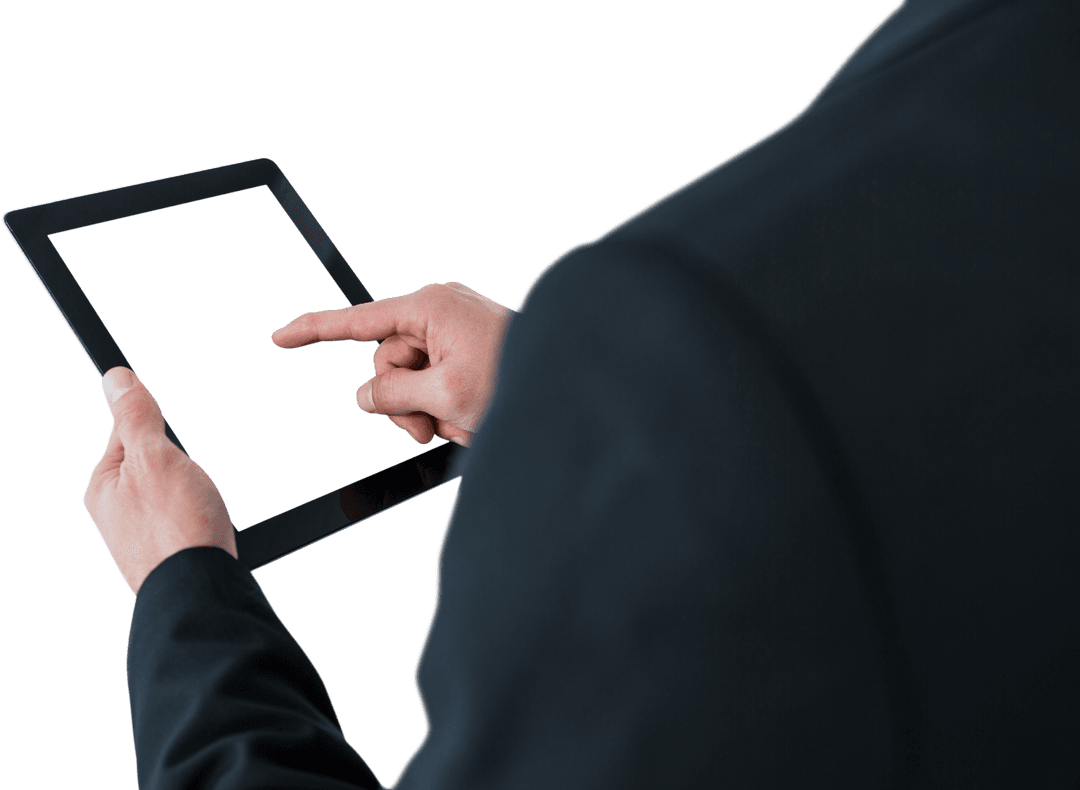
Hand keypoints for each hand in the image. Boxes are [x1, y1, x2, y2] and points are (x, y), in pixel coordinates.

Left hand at [83, 367, 236, 595]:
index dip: (156, 427)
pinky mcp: (166, 553)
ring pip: (172, 491)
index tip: (171, 440)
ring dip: (192, 491)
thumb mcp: (155, 457)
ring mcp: (140, 535)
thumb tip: (115, 379)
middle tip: (191, 482)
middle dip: (180, 463)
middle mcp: (115, 513)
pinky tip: (205, 524)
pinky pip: (183, 517)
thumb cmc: (178, 528)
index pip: (125, 431)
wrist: (201, 591)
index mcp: (103, 486)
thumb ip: (136, 416)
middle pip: (153, 462)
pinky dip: (198, 514)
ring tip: (200, 506)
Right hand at [271, 281, 513, 446]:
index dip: (312, 330)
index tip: (278, 337)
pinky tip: (471, 414)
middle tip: (431, 423)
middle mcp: (438, 312)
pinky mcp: (466, 349)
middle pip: (385, 364)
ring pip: (408, 380)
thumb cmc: (520, 380)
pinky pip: (435, 381)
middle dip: (402, 401)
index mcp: (429, 308)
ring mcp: (454, 331)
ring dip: (426, 410)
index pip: (356, 321)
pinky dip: (446, 405)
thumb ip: (392, 394)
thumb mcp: (444, 396)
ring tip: (460, 420)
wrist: (574, 387)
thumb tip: (366, 394)